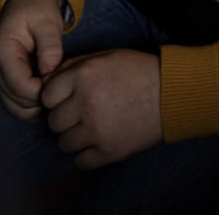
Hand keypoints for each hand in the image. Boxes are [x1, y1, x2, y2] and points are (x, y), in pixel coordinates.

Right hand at [0, 0, 65, 122]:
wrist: (26, 4)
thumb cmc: (37, 9)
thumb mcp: (47, 21)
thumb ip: (50, 46)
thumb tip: (50, 72)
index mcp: (1, 52)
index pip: (21, 87)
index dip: (44, 91)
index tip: (62, 81)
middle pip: (19, 102)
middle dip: (44, 100)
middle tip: (65, 87)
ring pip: (17, 109)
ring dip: (40, 108)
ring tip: (60, 92)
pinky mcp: (4, 83)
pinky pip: (18, 106)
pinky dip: (35, 107)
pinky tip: (51, 95)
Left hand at [41, 48, 162, 168]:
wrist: (172, 94)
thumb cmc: (138, 72)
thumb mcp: (105, 57)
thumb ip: (74, 65)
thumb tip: (47, 81)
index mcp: (84, 76)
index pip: (46, 95)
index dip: (56, 97)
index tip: (67, 98)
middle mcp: (86, 103)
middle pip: (53, 121)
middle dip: (64, 118)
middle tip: (81, 113)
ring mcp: (98, 130)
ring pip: (64, 143)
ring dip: (74, 137)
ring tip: (92, 127)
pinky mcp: (110, 151)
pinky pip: (81, 162)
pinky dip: (87, 155)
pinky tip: (98, 142)